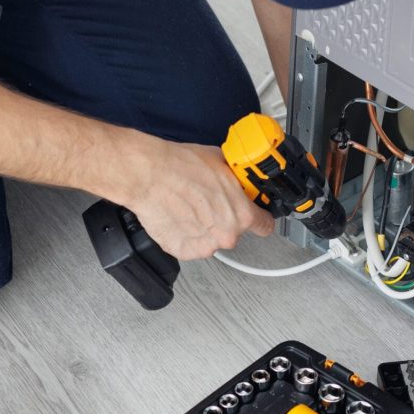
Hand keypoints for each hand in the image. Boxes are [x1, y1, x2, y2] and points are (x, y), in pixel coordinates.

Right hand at [122, 137, 274, 260]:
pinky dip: (186, 234)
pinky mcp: (182, 250)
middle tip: (209, 202)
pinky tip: (180, 216)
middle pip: (234, 231)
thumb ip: (237, 180)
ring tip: (190, 207)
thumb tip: (240, 179)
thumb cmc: (182, 166)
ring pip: (211, 239)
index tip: (255, 215)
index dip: (260, 217)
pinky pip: (191, 245)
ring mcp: (204, 246)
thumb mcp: (223, 162)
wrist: (149, 175)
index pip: (265, 225)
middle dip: (225, 219)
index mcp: (242, 214)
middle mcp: (226, 235)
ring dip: (205, 228)